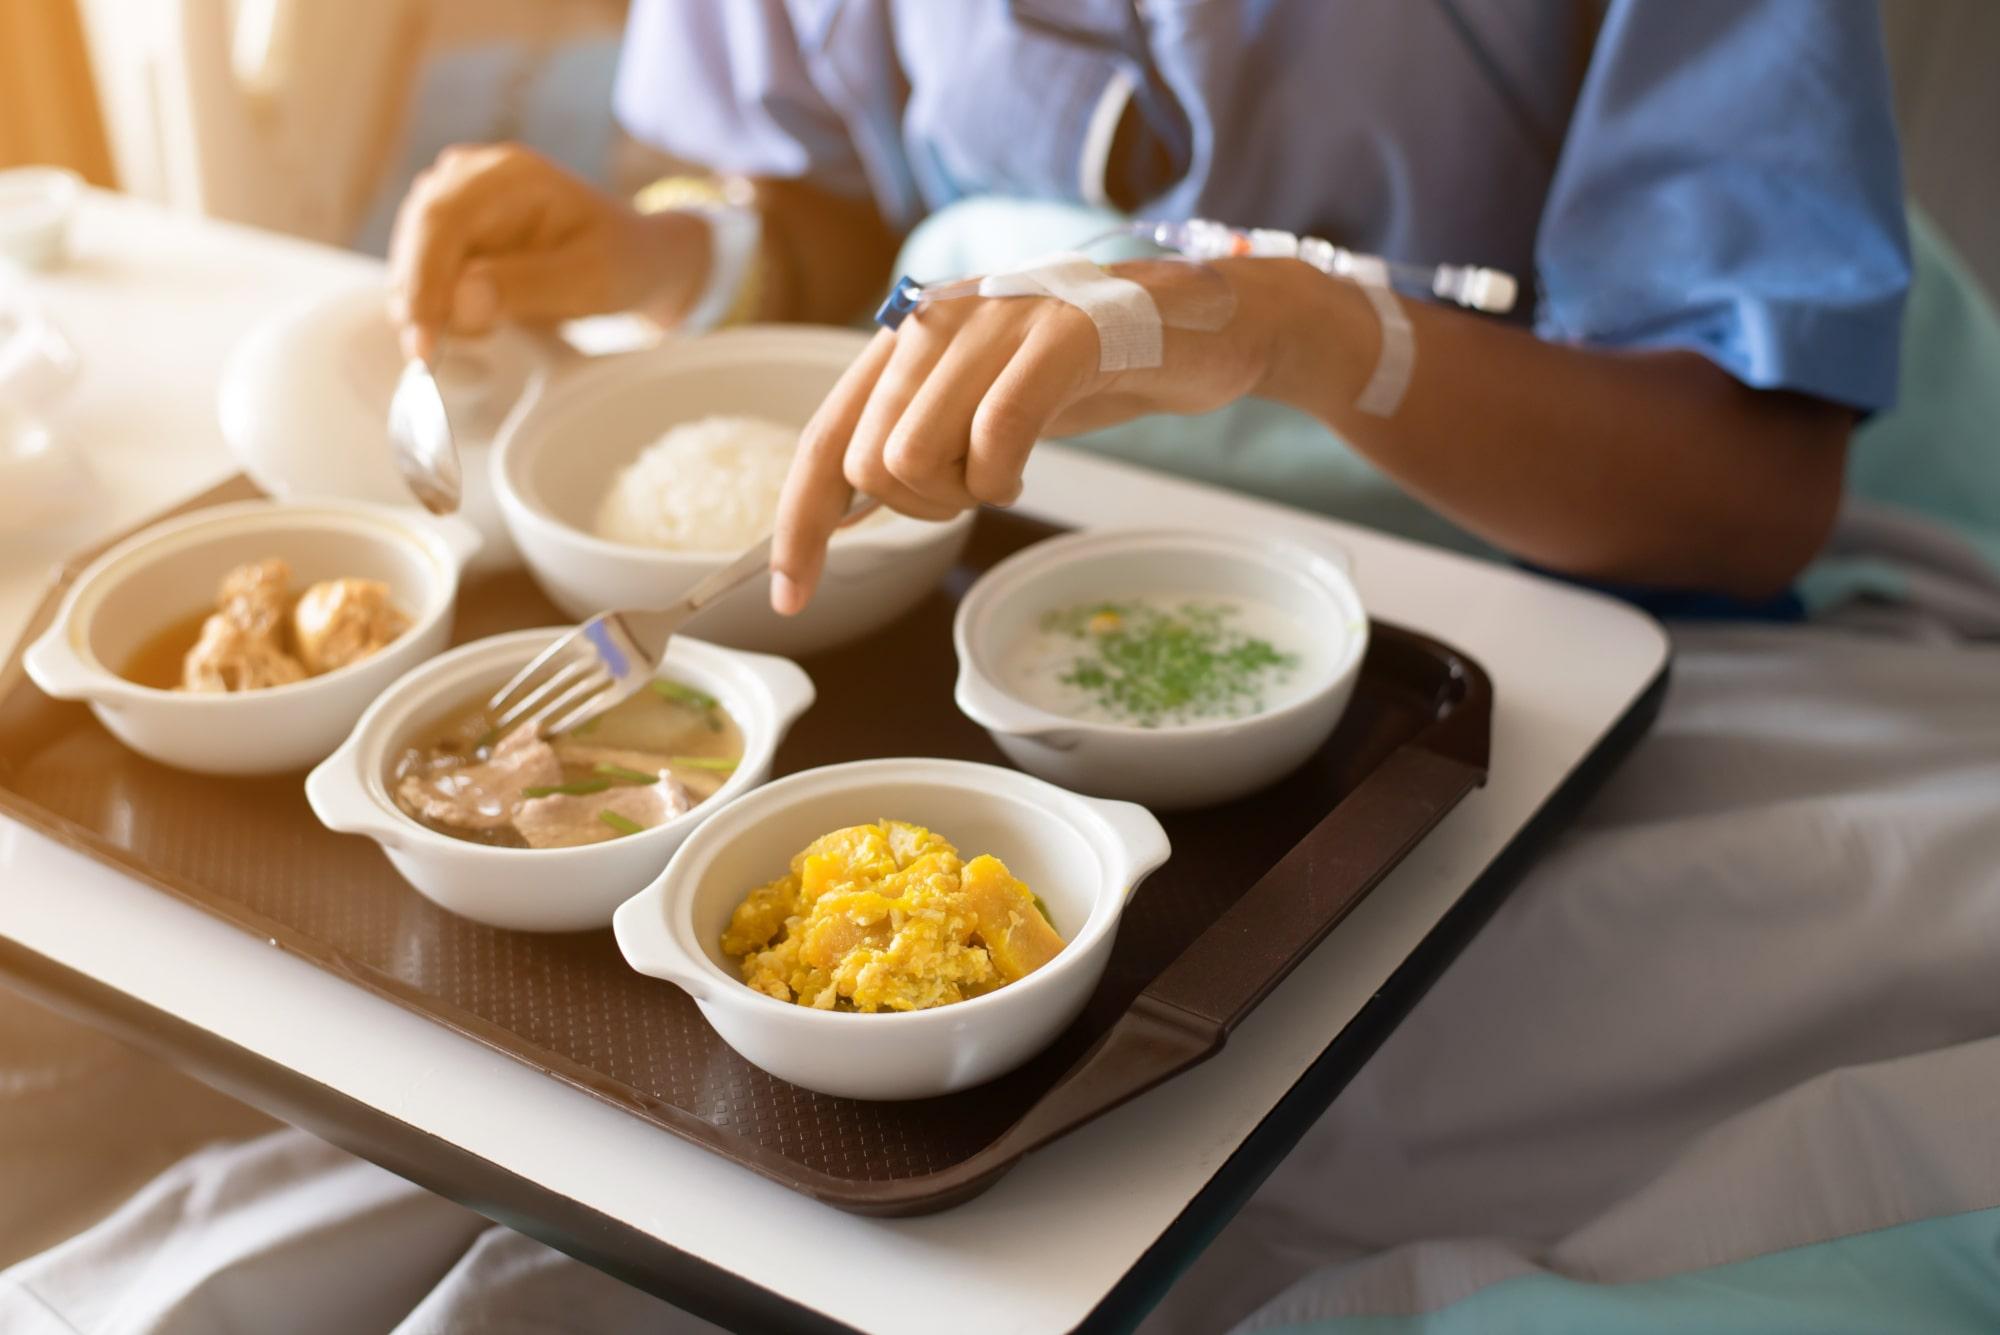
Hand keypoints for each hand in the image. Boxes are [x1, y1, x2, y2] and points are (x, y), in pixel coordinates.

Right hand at [387, 143, 702, 360]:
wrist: (635, 259)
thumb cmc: (621, 263)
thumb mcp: (591, 280)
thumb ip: (529, 286)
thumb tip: (461, 299)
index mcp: (509, 175)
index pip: (443, 219)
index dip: (424, 280)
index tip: (423, 339)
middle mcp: (472, 176)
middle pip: (417, 235)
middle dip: (418, 300)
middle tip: (430, 357)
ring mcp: (456, 201)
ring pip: (411, 256)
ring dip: (426, 305)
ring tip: (480, 336)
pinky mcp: (452, 233)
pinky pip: (423, 271)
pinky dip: (434, 306)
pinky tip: (471, 328)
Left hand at [768, 258, 1281, 613]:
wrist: (1196, 324)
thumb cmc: (1083, 373)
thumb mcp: (981, 401)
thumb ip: (912, 433)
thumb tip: (840, 507)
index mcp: (907, 338)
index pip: (825, 441)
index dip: (799, 526)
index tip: (790, 598)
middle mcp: (936, 320)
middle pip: (866, 464)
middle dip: (916, 507)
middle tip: (977, 490)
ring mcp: (994, 323)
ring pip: (913, 454)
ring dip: (962, 493)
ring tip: (1007, 471)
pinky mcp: (1057, 337)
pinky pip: (994, 435)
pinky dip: (1003, 474)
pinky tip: (1025, 468)